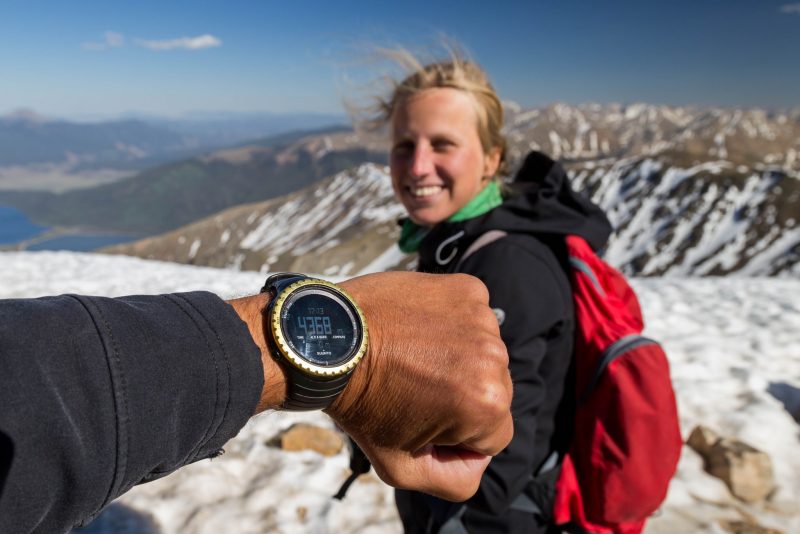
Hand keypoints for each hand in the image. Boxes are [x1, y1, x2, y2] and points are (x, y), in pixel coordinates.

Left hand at [327, 272, 513, 501]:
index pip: (494, 437)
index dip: (455, 436)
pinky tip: (417, 329)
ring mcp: (482, 317)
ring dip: (457, 358)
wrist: (328, 341)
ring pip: (483, 353)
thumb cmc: (361, 403)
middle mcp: (494, 357)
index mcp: (487, 405)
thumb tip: (478, 461)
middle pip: (494, 392)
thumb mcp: (402, 469)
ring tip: (413, 356)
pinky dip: (452, 323)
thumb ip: (455, 482)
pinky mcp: (467, 288)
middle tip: (413, 387)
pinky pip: (473, 318)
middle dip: (460, 396)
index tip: (420, 418)